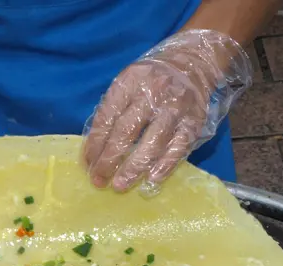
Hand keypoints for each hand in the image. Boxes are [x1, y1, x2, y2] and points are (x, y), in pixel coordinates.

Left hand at [83, 30, 251, 192]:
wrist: (192, 63)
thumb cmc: (150, 81)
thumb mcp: (127, 84)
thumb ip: (112, 111)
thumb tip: (94, 151)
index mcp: (130, 81)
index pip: (107, 116)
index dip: (95, 143)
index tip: (88, 165)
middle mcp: (153, 93)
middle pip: (127, 131)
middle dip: (110, 159)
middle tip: (99, 180)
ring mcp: (175, 108)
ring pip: (153, 142)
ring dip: (134, 167)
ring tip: (120, 185)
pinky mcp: (194, 122)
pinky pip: (178, 148)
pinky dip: (164, 166)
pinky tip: (151, 180)